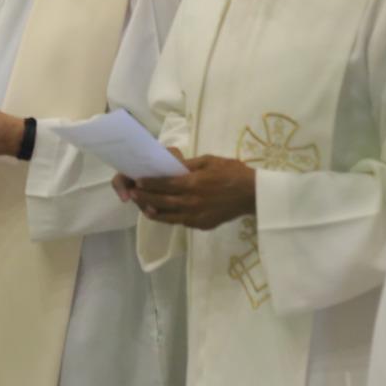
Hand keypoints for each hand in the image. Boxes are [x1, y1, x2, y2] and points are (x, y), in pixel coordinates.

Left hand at [124, 154, 255, 229]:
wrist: (252, 194)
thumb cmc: (232, 172)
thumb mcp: (209, 161)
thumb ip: (188, 166)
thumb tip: (171, 166)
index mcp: (193, 183)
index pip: (165, 184)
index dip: (150, 183)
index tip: (137, 181)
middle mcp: (192, 202)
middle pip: (163, 201)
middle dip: (146, 198)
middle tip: (133, 194)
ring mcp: (197, 216)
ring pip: (169, 216)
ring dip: (154, 212)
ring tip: (143, 208)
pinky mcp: (202, 224)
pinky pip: (182, 222)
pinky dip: (170, 219)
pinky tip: (163, 215)